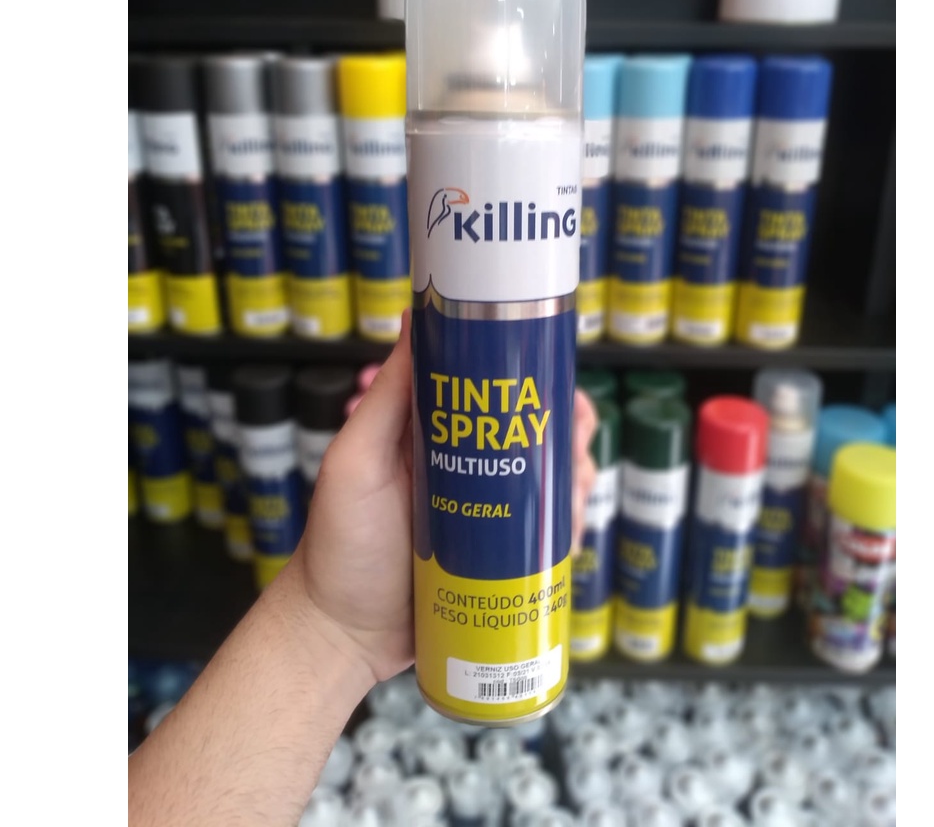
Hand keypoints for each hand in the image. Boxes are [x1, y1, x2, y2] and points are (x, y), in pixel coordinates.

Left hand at [293, 310, 598, 683]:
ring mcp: (489, 514)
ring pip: (552, 483)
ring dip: (576, 479)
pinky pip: (546, 536)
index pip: (500, 392)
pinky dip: (567, 527)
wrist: (342, 634)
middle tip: (573, 445)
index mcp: (441, 434)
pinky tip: (569, 532)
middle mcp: (472, 468)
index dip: (540, 382)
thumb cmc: (339, 544)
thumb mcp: (355, 461)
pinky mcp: (500, 559)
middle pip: (540, 435)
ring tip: (572, 493)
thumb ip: (386, 398)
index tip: (560, 383)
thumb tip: (416, 317)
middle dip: (570, 433)